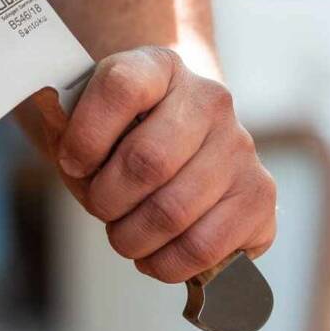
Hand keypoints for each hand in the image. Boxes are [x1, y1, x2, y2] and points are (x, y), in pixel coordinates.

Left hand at [54, 47, 274, 282]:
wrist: (177, 145)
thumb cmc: (119, 138)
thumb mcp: (85, 122)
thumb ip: (69, 134)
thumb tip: (75, 164)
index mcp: (159, 66)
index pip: (121, 88)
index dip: (84, 136)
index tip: (71, 162)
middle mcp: (210, 100)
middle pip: (147, 162)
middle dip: (106, 201)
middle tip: (101, 209)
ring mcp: (241, 147)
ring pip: (173, 212)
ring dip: (132, 239)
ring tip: (125, 236)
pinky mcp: (260, 196)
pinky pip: (206, 248)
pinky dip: (168, 264)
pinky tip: (156, 254)